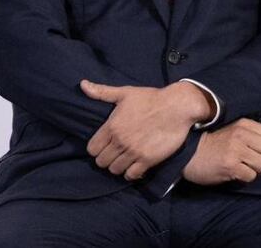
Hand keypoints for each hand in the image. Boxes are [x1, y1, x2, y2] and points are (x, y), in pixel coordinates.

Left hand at [81, 80, 211, 180]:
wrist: (178, 106)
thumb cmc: (151, 98)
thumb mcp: (125, 93)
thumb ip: (102, 92)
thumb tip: (82, 84)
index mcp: (112, 126)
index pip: (92, 149)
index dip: (97, 149)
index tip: (105, 146)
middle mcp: (120, 141)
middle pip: (102, 162)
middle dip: (107, 159)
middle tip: (116, 154)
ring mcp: (134, 151)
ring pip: (115, 170)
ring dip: (119, 166)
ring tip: (125, 160)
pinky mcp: (148, 159)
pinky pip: (131, 175)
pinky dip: (132, 173)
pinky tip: (136, 166)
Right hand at [182, 118, 260, 184]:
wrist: (190, 153)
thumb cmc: (215, 144)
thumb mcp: (235, 131)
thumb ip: (254, 135)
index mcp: (245, 124)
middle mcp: (242, 135)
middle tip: (259, 164)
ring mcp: (236, 150)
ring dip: (257, 171)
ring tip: (246, 168)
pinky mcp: (229, 165)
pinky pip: (251, 176)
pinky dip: (247, 178)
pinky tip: (237, 173)